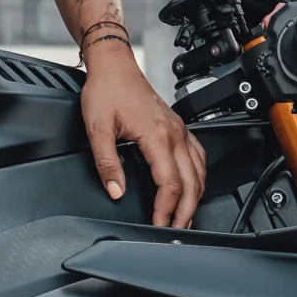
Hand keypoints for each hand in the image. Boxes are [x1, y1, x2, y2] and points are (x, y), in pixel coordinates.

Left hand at [80, 40, 205, 226]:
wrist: (114, 66)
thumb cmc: (106, 91)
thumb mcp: (97, 128)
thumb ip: (106, 163)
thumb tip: (116, 191)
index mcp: (157, 136)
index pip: (170, 184)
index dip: (166, 209)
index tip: (158, 224)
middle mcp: (174, 134)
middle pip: (192, 182)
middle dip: (186, 211)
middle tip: (176, 230)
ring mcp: (180, 129)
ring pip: (200, 170)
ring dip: (196, 196)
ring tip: (185, 216)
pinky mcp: (178, 126)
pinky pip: (198, 155)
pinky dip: (199, 176)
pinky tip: (194, 185)